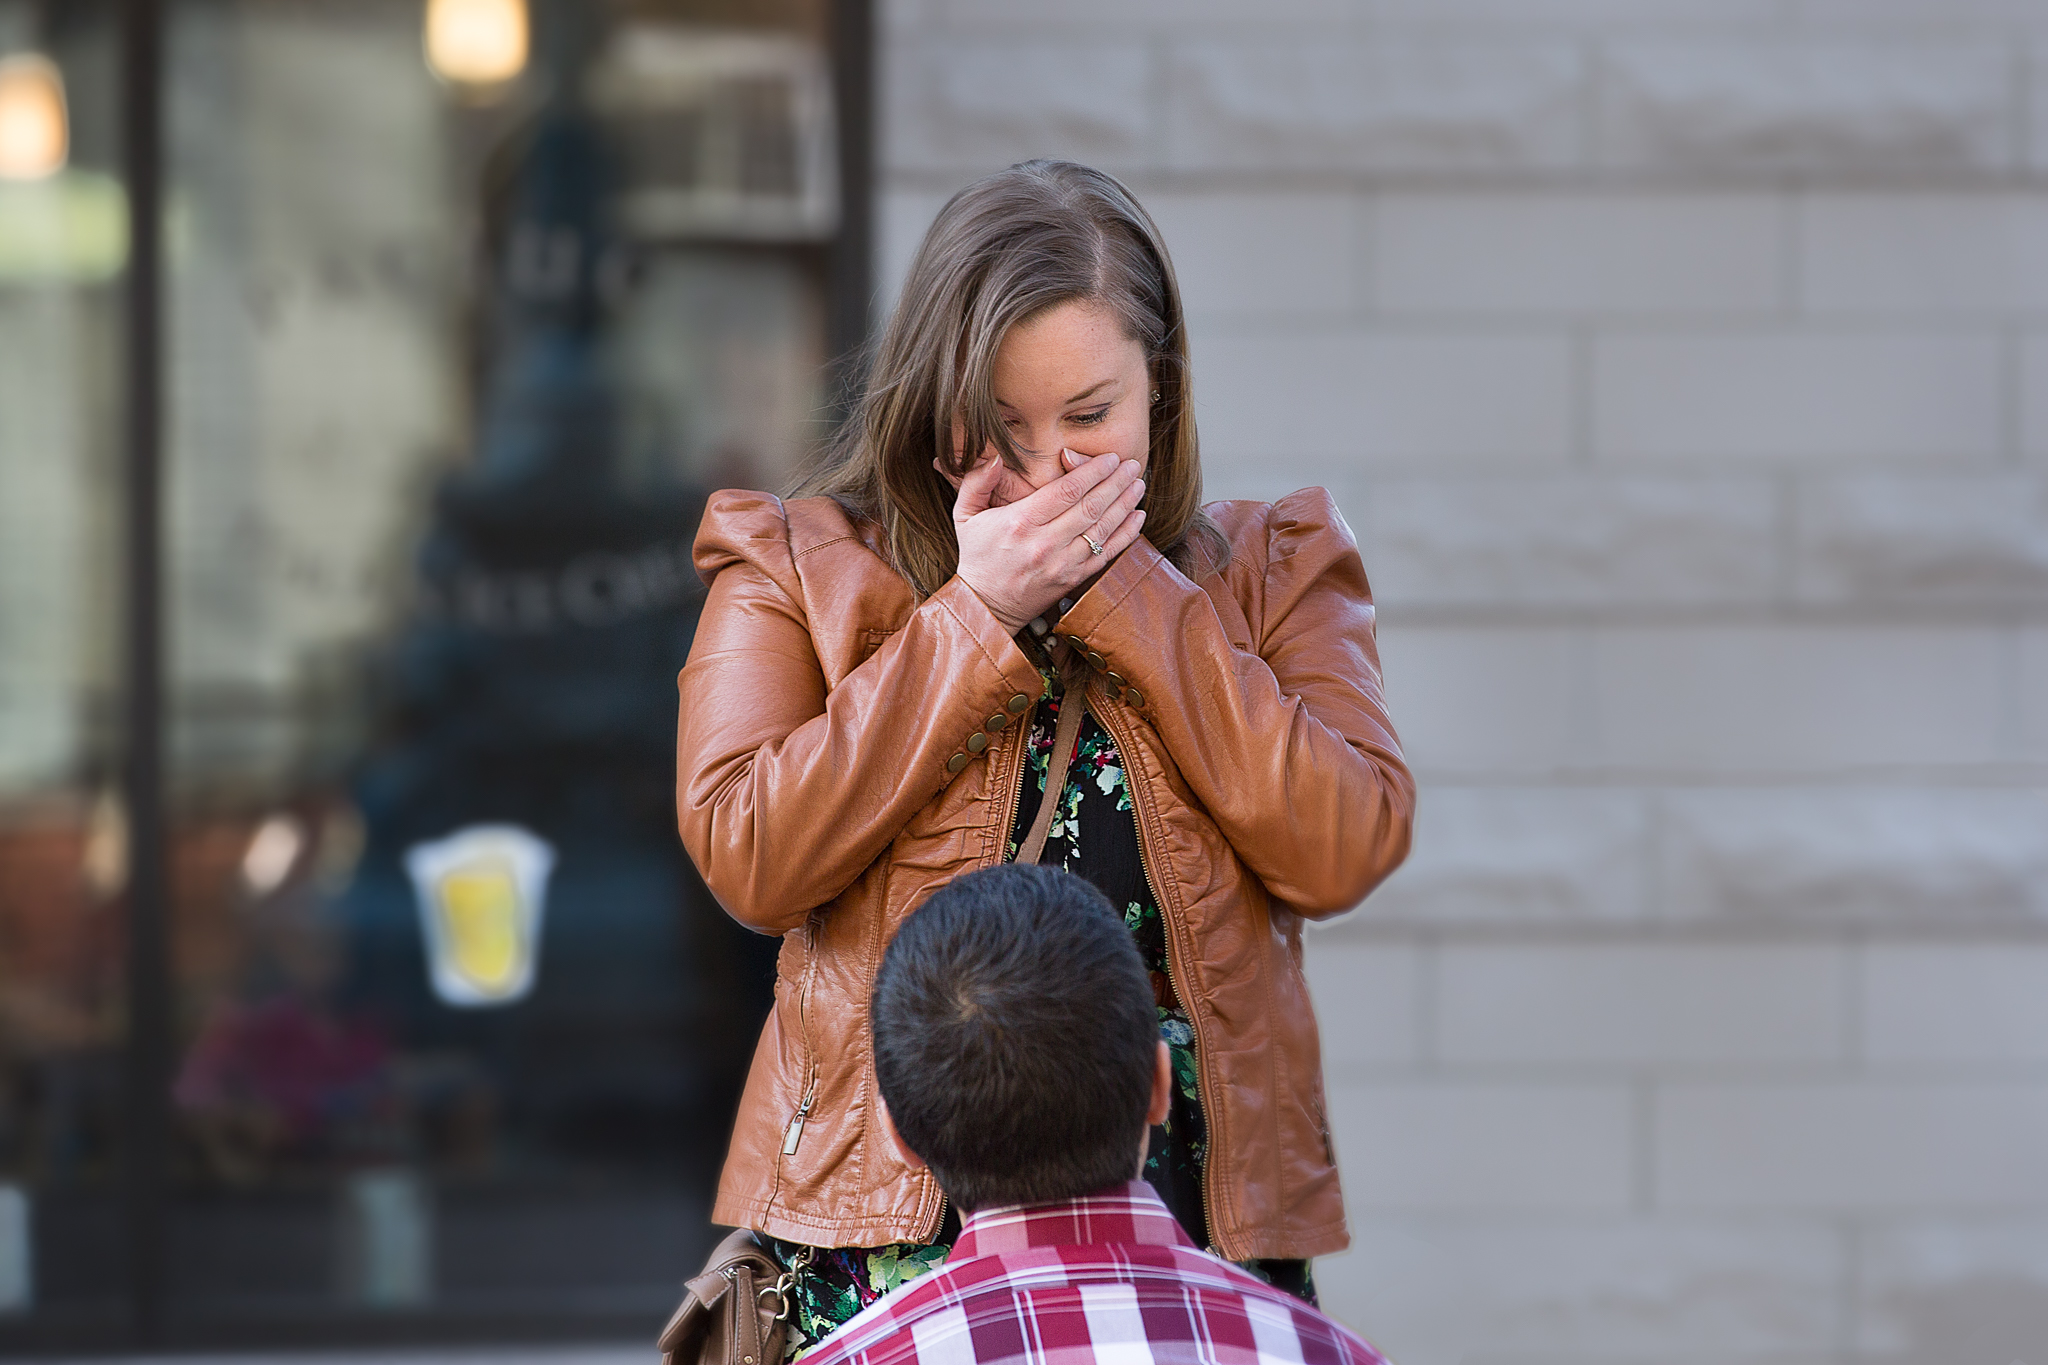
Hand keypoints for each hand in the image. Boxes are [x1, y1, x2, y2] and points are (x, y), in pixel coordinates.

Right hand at [950, 450, 1146, 632]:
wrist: (985, 605)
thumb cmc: (976, 556)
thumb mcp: (965, 515)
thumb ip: (977, 482)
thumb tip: (996, 456)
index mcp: (1020, 522)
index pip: (1066, 491)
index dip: (1093, 472)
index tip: (1110, 458)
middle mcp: (1045, 543)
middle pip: (1090, 506)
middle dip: (1116, 482)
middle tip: (1132, 465)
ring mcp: (1062, 564)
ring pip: (1102, 528)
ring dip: (1125, 504)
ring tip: (1138, 485)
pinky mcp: (1073, 579)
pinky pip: (1106, 554)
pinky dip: (1125, 534)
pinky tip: (1137, 516)